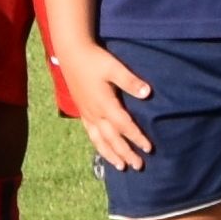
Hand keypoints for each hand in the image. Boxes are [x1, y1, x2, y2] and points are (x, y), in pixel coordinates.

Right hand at [60, 41, 152, 169]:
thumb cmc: (94, 59)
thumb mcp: (114, 67)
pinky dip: (98, 145)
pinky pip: (90, 133)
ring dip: (111, 154)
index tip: (149, 148)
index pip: (124, 125)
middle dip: (125, 153)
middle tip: (138, 166)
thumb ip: (130, 81)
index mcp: (104, 103)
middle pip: (112, 138)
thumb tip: (148, 93)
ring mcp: (87, 113)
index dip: (137, 138)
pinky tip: (103, 150)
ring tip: (121, 166)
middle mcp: (95, 113)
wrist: (71, 53)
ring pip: (99, 140)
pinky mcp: (82, 111)